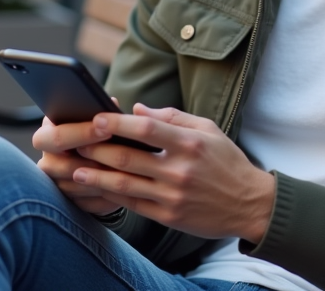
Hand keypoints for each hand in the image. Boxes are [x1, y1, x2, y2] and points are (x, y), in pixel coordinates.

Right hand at [32, 114, 121, 215]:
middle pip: (58, 165)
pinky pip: (84, 204)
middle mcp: (47, 158)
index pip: (56, 134)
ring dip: (100, 181)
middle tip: (118, 155)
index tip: (107, 130)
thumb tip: (113, 103)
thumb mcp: (99, 121)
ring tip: (126, 173)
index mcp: (49, 132)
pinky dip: (105, 198)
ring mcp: (54, 182)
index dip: (81, 133)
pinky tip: (124, 191)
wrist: (99, 164)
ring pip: (74, 187)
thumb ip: (103, 114)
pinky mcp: (67, 202)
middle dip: (89, 161)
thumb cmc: (98, 135)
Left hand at [72, 104, 275, 242]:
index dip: (117, 122)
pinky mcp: (168, 215)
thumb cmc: (227, 161)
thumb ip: (172, 116)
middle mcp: (180, 170)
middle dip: (96, 148)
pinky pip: (132, 203)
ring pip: (124, 183)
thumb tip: (136, 108)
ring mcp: (172, 195)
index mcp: (190, 143)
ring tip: (74, 167)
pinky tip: (94, 187)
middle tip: (74, 140)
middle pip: (128, 157)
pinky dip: (110, 195)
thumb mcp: (208, 129)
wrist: (250, 204)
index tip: (95, 116)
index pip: (146, 128)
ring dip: (95, 175)